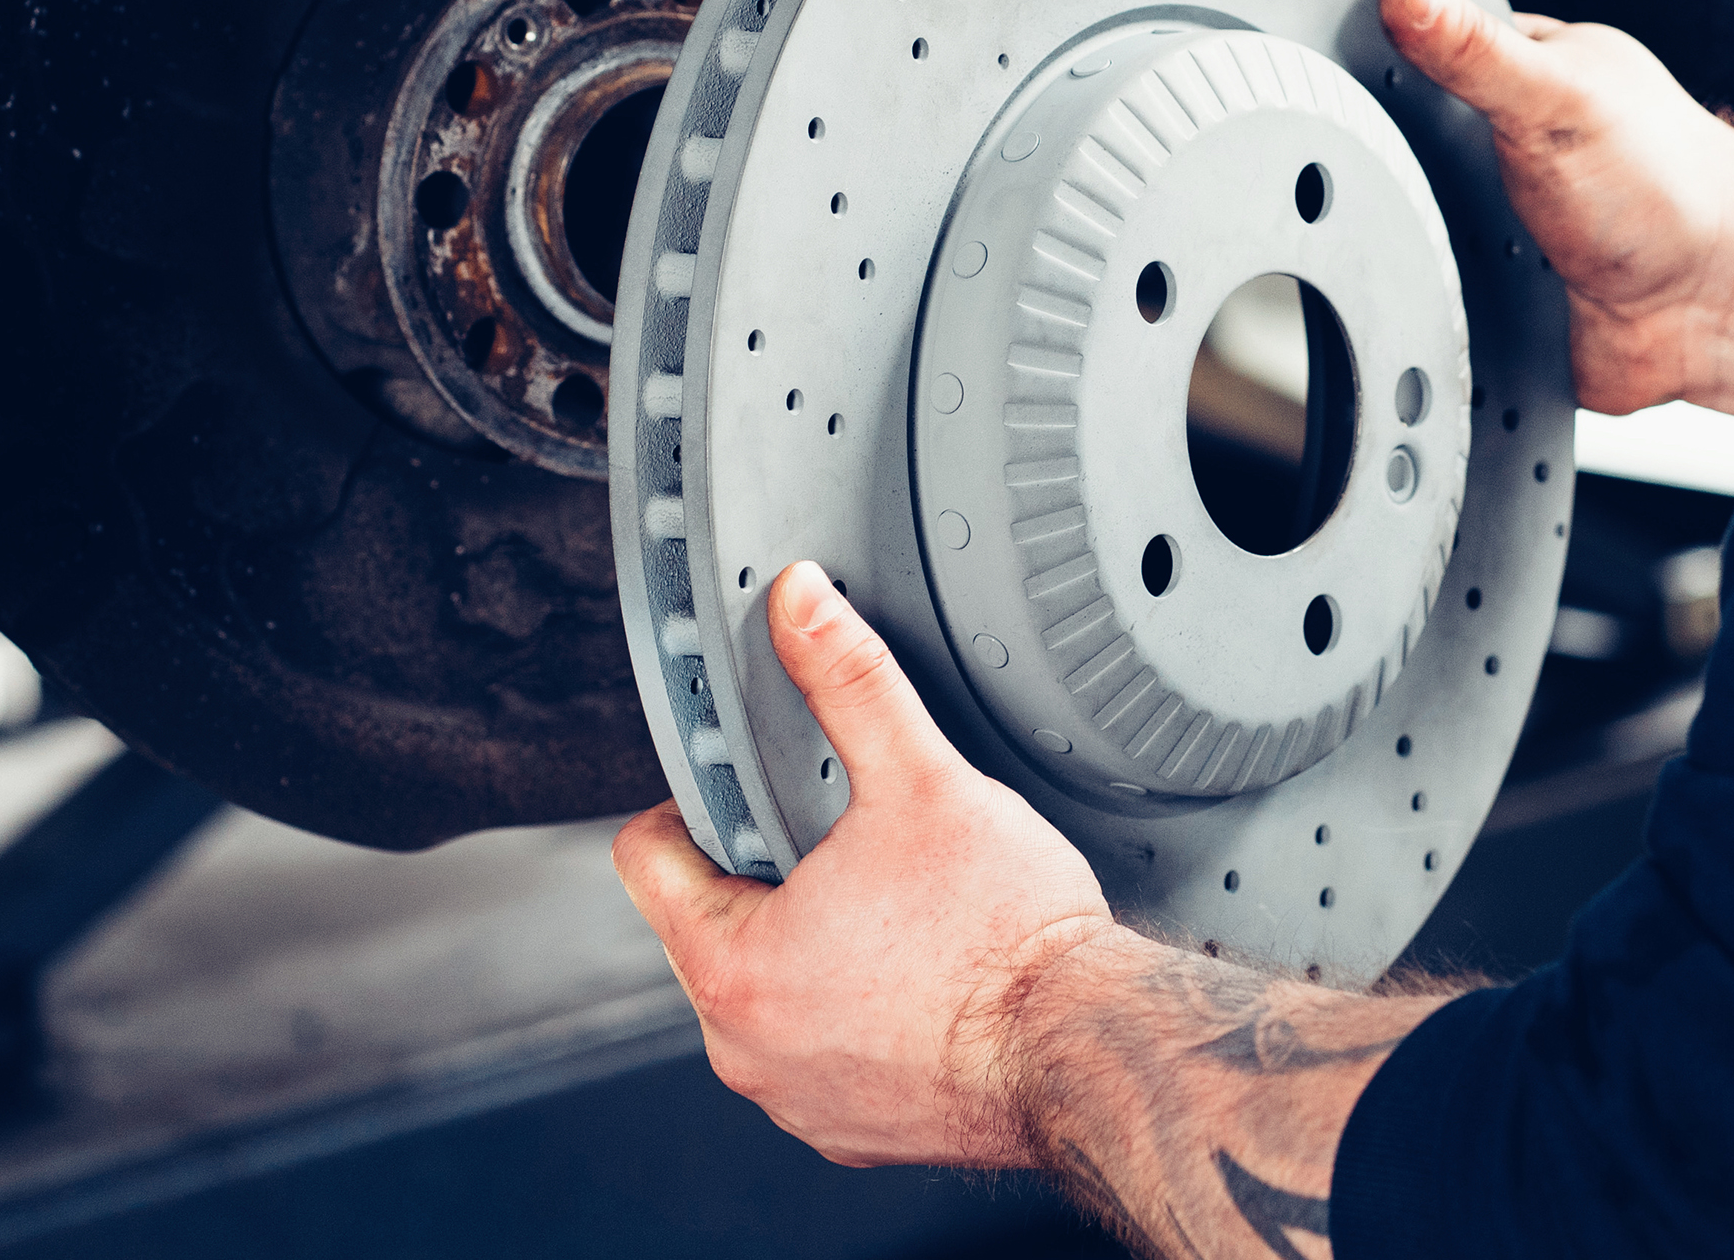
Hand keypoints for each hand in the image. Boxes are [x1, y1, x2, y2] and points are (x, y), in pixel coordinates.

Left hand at [614, 562, 1463, 1257]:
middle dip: (766, 879)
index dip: (696, 803)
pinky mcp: (853, 1134)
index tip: (751, 790)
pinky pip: (823, 1054)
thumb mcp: (921, 780)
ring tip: (897, 916)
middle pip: (708, 928)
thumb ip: (849, 679)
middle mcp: (745, 1051)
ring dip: (811, 952)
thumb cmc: (1005, 938)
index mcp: (731, 966)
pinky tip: (923, 980)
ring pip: (769, 995)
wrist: (1088, 1052)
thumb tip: (798, 600)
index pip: (646, 860)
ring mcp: (797, 1102)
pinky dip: (857, 1016)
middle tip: (851, 849)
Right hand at [1380, 0, 1733, 418]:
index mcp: (1525, 68)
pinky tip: (1419, 285)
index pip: (1420, 38)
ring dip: (1395, 229)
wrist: (1710, 316)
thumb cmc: (1669, 190)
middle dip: (1372, 150)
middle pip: (1401, 133)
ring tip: (1389, 226)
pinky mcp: (1492, 283)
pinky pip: (1427, 282)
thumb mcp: (1556, 98)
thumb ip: (1473, 46)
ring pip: (1406, 211)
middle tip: (1344, 155)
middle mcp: (1508, 136)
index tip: (1308, 46)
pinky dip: (1419, 290)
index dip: (1369, 40)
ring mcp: (1497, 211)